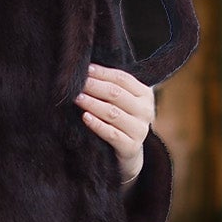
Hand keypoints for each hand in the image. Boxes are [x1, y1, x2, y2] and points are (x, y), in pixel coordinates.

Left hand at [75, 63, 153, 186]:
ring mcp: (140, 130)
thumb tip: (87, 68)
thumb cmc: (119, 121)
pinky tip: (84, 117)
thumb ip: (111, 87)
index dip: (102, 73)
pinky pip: (111, 134)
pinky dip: (97, 125)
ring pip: (112, 113)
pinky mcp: (131, 147)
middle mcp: (146, 111)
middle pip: (116, 94)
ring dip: (92, 104)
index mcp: (145, 94)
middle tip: (76, 83)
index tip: (84, 69)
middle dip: (94, 86)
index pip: (122, 79)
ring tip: (76, 98)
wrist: (128, 154)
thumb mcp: (121, 102)